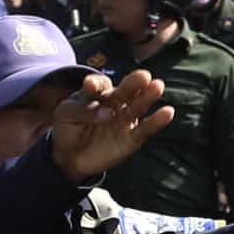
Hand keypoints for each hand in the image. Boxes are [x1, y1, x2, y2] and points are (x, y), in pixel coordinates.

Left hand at [48, 71, 174, 181]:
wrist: (70, 157)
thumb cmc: (68, 129)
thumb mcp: (65, 115)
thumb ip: (82, 110)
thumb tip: (107, 113)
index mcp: (98, 93)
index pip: (100, 85)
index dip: (96, 84)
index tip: (90, 86)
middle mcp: (115, 102)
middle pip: (125, 91)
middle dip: (133, 83)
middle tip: (143, 76)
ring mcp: (125, 119)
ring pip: (138, 105)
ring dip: (148, 96)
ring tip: (158, 86)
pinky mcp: (132, 137)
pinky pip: (146, 128)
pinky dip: (157, 121)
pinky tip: (168, 112)